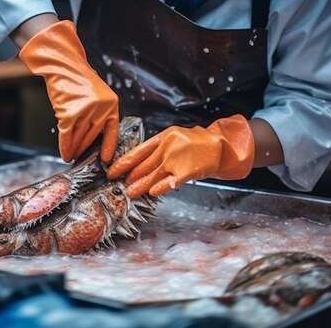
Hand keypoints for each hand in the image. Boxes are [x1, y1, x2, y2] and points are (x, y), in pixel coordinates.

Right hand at [19, 20, 118, 162]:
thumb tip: (92, 136)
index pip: (112, 130)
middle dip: (85, 148)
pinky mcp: (69, 112)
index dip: (109, 146)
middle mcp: (101, 108)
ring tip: (71, 157)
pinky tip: (64, 153)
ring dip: (74, 149)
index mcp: (111, 103)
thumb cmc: (78, 78)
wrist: (64, 64)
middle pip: (92, 135)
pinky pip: (67, 134)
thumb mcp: (96, 94)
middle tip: (80, 158)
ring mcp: (85, 110)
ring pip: (79, 136)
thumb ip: (97, 112)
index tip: (106, 158)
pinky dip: (65, 145)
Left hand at [106, 115, 254, 197]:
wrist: (219, 145)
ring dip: (139, 186)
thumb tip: (138, 163)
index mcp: (162, 137)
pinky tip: (151, 193)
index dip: (123, 163)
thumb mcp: (174, 137)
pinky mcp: (185, 172)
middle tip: (120, 184)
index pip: (137, 152)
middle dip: (129, 176)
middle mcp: (167, 147)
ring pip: (151, 176)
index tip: (112, 171)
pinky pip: (168, 183)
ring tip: (130, 193)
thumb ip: (157, 148)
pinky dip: (158, 188)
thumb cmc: (194, 143)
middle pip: (142, 165)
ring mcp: (176, 160)